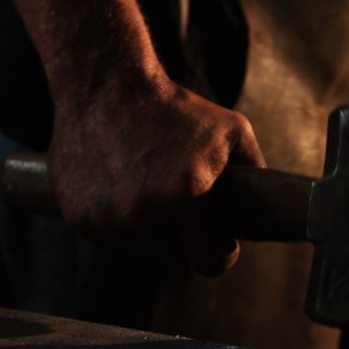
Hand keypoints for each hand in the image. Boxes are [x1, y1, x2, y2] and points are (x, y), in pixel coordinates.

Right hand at [48, 75, 265, 275]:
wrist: (105, 86)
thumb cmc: (174, 109)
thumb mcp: (233, 132)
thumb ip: (255, 175)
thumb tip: (270, 212)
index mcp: (186, 195)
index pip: (212, 262)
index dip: (219, 251)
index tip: (217, 237)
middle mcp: (143, 213)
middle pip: (176, 258)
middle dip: (183, 236)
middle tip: (179, 200)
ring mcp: (107, 219)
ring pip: (142, 251)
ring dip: (149, 230)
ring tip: (147, 187)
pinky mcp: (79, 219)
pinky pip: (111, 239)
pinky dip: (118, 222)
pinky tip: (120, 186)